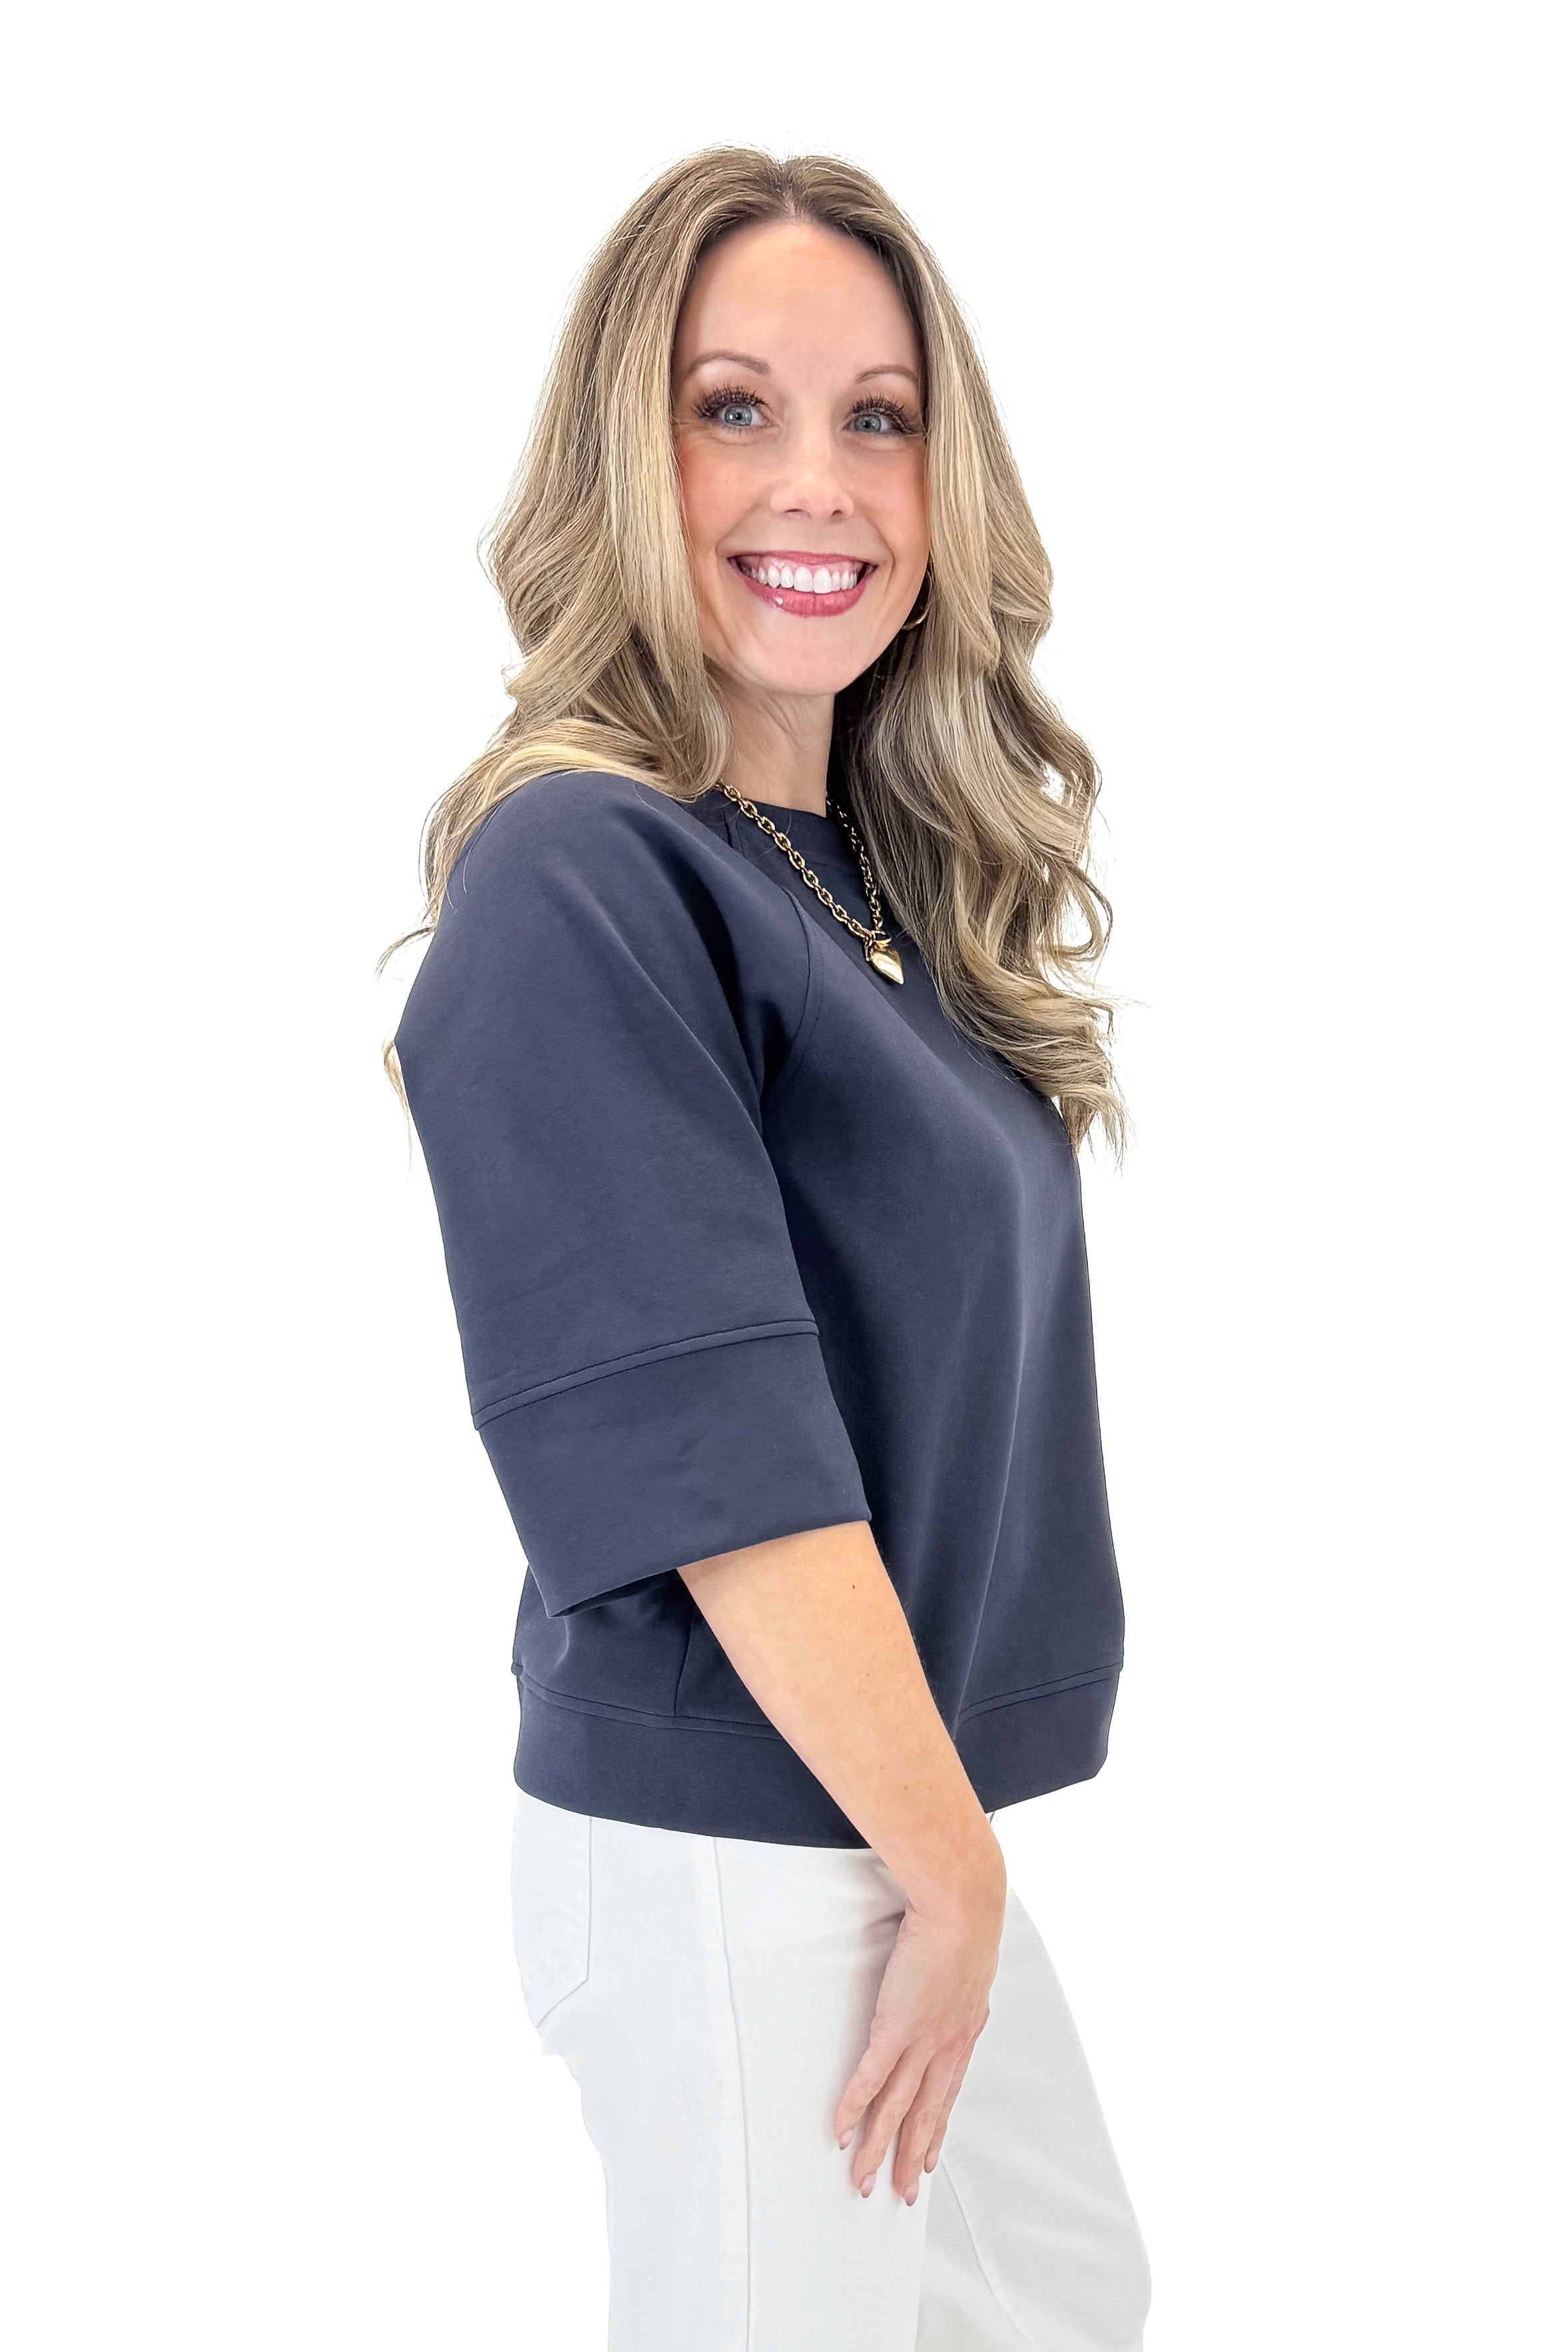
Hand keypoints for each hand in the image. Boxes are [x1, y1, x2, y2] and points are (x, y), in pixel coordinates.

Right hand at [832, 1866, 1005, 2203]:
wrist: (963, 1906)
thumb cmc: (968, 1921)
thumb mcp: (971, 1964)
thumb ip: (960, 1987)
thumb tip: (957, 1990)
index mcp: (964, 2032)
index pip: (947, 2095)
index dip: (935, 2131)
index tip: (927, 2160)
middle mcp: (945, 2046)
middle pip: (923, 2115)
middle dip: (909, 2158)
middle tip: (900, 2193)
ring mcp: (920, 2041)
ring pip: (895, 2109)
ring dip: (876, 2148)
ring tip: (862, 2178)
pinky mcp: (895, 2027)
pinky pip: (870, 2079)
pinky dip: (853, 2108)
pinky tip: (840, 2130)